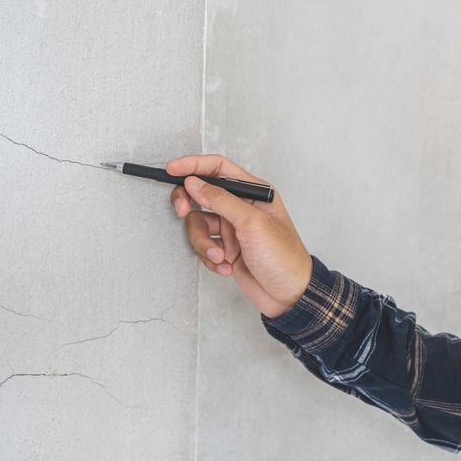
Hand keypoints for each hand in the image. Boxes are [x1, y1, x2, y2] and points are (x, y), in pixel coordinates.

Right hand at [167, 154, 312, 318]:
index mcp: (254, 193)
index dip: (193, 165)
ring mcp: (233, 229)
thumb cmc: (284, 258)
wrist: (288, 295)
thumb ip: (221, 200)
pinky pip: (204, 247)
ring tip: (221, 257)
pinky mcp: (226, 249)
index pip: (219, 168)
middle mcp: (242, 208)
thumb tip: (195, 182)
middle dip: (189, 204)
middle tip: (182, 211)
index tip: (171, 169)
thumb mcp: (252, 223)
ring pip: (199, 225)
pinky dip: (211, 258)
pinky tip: (227, 267)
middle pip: (202, 195)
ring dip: (204, 243)